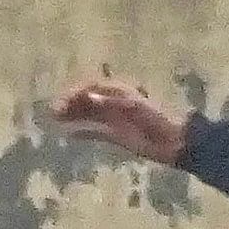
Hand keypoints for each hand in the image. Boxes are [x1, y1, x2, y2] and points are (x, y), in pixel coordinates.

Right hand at [53, 74, 186, 166]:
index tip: (63, 100)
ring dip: (73, 115)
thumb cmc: (158, 120)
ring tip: (54, 120)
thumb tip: (87, 96)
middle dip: (70, 102)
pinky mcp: (117, 135)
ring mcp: (115, 119)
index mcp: (121, 92)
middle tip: (52, 112)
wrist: (176, 142)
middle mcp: (115, 104)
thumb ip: (111, 102)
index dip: (77, 91)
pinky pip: (95, 131)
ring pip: (89, 114)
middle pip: (88, 99)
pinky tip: (69, 135)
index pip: (94, 86)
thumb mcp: (136, 108)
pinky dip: (82, 132)